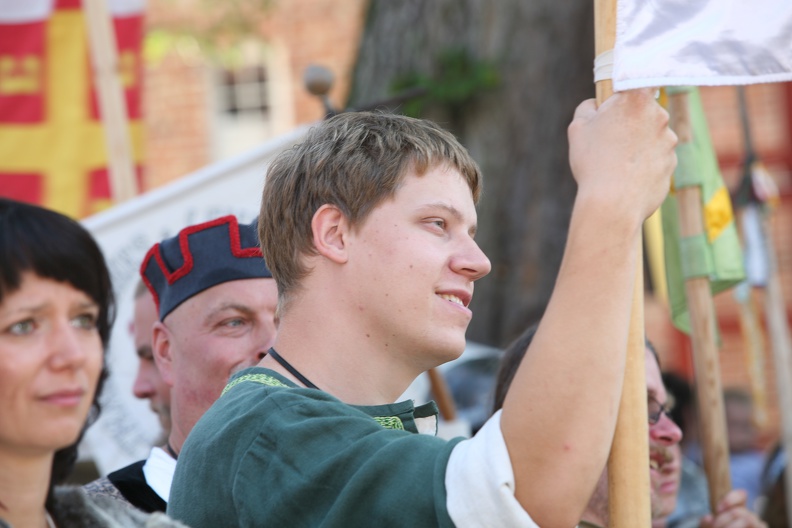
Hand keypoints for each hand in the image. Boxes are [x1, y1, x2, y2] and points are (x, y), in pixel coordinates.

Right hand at [567, 89, 676, 223]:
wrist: (613, 203)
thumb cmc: (594, 162)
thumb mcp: (578, 128)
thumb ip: (588, 108)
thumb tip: (595, 105)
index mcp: (636, 99)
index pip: (638, 82)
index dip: (626, 93)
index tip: (616, 100)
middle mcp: (659, 116)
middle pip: (644, 112)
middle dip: (629, 123)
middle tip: (607, 140)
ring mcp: (668, 142)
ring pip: (650, 138)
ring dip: (636, 146)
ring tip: (614, 165)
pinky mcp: (671, 165)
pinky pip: (655, 160)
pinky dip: (643, 166)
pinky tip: (625, 178)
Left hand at [699, 489, 766, 527]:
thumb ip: (706, 524)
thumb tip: (708, 518)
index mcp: (738, 511)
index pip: (742, 495)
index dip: (730, 499)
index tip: (717, 509)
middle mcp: (751, 518)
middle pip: (739, 512)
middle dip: (723, 520)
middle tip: (715, 527)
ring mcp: (758, 526)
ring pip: (748, 519)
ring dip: (730, 525)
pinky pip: (757, 526)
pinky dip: (734, 525)